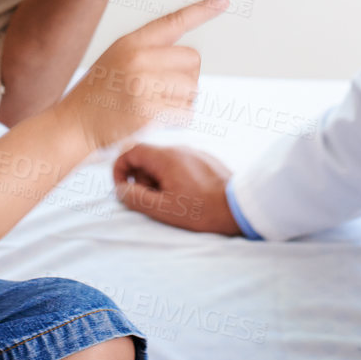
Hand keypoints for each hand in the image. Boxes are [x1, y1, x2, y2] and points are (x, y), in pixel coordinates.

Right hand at [57, 0, 228, 152]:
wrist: (71, 127)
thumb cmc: (96, 96)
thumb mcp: (115, 60)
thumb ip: (146, 53)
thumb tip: (188, 60)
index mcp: (131, 42)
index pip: (174, 21)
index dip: (201, 10)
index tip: (223, 1)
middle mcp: (138, 58)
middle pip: (193, 60)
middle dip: (186, 78)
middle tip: (164, 91)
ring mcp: (143, 83)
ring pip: (192, 88)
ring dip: (181, 101)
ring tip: (155, 106)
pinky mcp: (147, 110)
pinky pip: (185, 112)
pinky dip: (177, 120)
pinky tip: (156, 120)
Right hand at [113, 143, 241, 234]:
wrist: (240, 207)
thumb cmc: (202, 210)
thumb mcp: (163, 209)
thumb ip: (136, 198)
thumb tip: (120, 190)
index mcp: (166, 157)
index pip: (132, 151)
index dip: (120, 169)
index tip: (123, 189)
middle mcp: (180, 149)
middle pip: (148, 158)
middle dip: (141, 180)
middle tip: (151, 202)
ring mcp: (195, 153)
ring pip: (164, 163)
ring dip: (158, 181)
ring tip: (171, 203)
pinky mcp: (206, 160)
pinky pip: (181, 166)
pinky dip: (174, 179)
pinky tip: (188, 198)